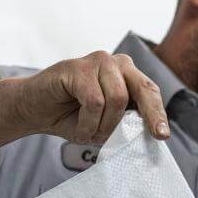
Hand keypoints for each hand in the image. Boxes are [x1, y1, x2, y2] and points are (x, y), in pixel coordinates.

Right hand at [12, 51, 169, 144]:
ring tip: (89, 132)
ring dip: (103, 125)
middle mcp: (116, 64)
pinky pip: (94, 101)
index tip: (163, 136)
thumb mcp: (104, 125)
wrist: (34, 110)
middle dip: (151, 115)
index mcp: (127, 76)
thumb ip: (124, 125)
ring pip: (117, 99)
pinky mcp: (77, 66)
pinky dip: (87, 122)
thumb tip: (147, 134)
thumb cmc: (71, 117)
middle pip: (142, 90)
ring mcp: (97, 61)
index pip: (150, 93)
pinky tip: (78, 127)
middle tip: (156, 136)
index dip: (158, 114)